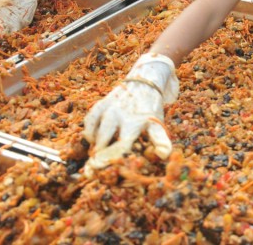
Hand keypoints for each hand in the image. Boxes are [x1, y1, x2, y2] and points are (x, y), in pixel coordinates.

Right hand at [83, 53, 179, 170]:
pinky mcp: (101, 104)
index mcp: (134, 123)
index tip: (109, 171)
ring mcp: (108, 109)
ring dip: (94, 146)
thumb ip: (160, 139)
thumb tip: (164, 155)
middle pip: (104, 141)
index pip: (121, 146)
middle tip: (96, 168)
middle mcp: (119, 115)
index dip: (114, 160)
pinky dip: (89, 131)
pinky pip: (89, 120)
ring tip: (95, 156)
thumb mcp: (157, 123)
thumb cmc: (150, 108)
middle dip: (99, 157)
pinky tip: (93, 139)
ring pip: (95, 132)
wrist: (144, 82)